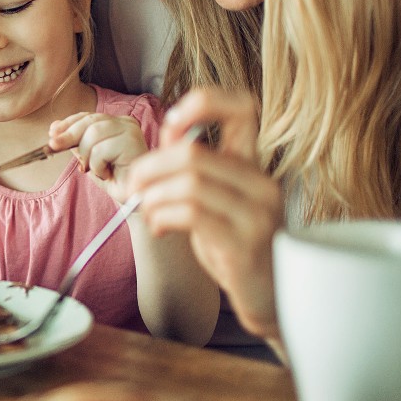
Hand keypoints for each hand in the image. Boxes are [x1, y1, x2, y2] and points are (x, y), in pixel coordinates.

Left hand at [49, 111, 148, 202]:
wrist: (133, 201)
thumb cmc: (115, 179)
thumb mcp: (90, 158)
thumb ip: (77, 142)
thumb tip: (55, 129)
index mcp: (117, 123)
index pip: (88, 116)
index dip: (68, 123)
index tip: (51, 133)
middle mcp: (126, 123)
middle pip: (90, 121)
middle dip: (68, 135)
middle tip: (53, 147)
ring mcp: (131, 131)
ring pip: (93, 134)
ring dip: (87, 156)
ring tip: (94, 170)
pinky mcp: (132, 143)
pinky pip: (101, 150)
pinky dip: (97, 166)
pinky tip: (107, 174)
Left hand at [127, 88, 284, 341]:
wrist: (267, 298)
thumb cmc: (235, 245)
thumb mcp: (217, 199)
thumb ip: (197, 167)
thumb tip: (169, 131)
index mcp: (255, 165)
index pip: (243, 107)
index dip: (204, 103)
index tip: (171, 124)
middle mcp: (262, 184)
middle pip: (194, 152)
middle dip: (149, 167)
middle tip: (133, 186)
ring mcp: (258, 214)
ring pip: (189, 182)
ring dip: (152, 195)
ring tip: (146, 209)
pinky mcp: (245, 244)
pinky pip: (192, 213)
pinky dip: (163, 215)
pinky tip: (159, 227)